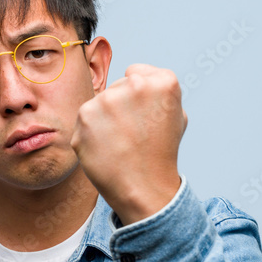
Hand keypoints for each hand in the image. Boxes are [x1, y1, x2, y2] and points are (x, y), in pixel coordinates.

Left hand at [72, 64, 185, 224]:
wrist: (142, 188)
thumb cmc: (160, 154)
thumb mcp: (177, 116)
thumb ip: (158, 91)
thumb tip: (135, 77)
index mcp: (164, 82)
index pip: (136, 72)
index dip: (138, 97)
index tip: (143, 116)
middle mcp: (136, 84)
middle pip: (117, 86)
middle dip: (121, 106)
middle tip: (132, 134)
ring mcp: (108, 99)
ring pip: (100, 102)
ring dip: (105, 119)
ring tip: (119, 143)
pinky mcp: (85, 114)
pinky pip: (85, 117)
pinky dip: (90, 132)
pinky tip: (105, 148)